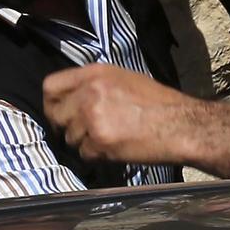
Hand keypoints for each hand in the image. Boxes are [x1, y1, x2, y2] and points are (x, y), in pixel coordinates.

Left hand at [43, 63, 188, 163]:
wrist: (179, 124)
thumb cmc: (157, 102)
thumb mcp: (123, 79)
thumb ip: (94, 85)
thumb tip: (71, 99)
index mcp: (95, 72)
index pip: (51, 86)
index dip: (52, 103)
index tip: (60, 112)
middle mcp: (90, 92)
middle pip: (55, 115)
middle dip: (66, 126)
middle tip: (83, 132)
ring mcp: (92, 117)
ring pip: (69, 138)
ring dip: (84, 142)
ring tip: (108, 138)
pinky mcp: (99, 141)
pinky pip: (84, 154)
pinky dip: (96, 156)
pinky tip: (115, 148)